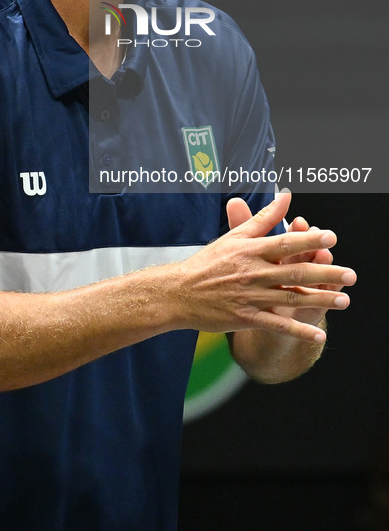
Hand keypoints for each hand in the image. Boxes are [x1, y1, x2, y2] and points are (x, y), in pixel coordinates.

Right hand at [223, 193, 354, 338]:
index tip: (330, 238)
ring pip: (290, 298)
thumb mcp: (234, 236)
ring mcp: (250, 296)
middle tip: (351, 275)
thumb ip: (263, 217)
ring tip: (344, 300)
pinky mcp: (246, 318)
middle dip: (325, 273)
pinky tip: (320, 334)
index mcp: (250, 250)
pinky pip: (277, 324)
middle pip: (294, 272)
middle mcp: (252, 272)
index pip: (284, 243)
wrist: (180, 292)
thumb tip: (286, 195)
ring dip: (319, 300)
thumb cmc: (209, 262)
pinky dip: (299, 330)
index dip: (308, 241)